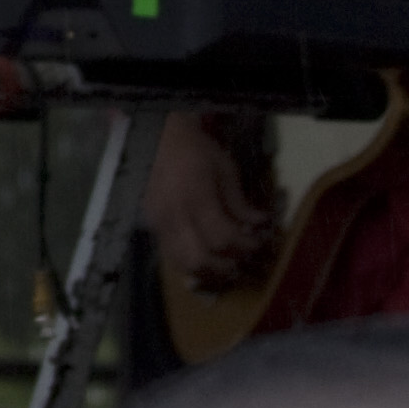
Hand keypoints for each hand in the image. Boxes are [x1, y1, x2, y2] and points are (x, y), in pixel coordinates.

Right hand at [146, 111, 278, 292]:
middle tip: (240, 262)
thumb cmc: (193, 148)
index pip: (221, 238)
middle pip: (198, 259)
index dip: (243, 247)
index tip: (257, 243)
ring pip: (180, 262)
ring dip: (205, 271)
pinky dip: (189, 262)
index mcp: (195, 197)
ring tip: (223, 266)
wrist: (156, 137)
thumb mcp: (224, 167)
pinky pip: (170, 254)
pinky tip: (204, 257)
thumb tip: (258, 223)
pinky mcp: (150, 225)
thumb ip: (239, 200)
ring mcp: (158, 223)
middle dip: (223, 267)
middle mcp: (174, 215)